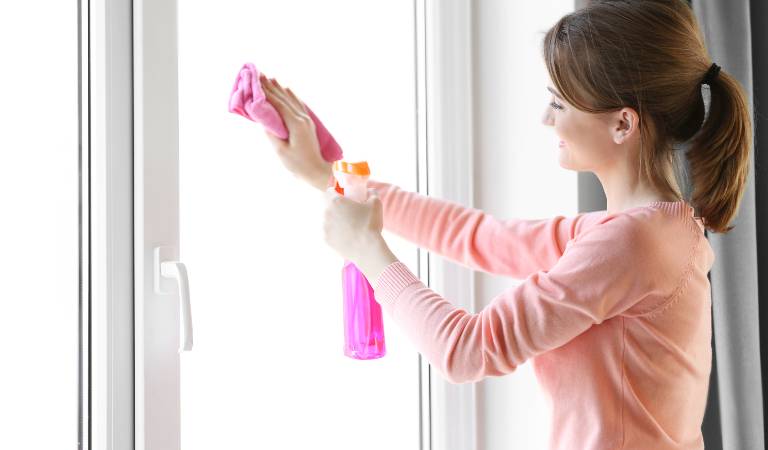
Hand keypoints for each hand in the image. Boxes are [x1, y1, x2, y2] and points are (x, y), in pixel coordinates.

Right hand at [260, 74, 332, 190]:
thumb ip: (272, 134)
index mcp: (295, 123)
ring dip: (280, 88)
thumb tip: (263, 120)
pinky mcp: (308, 123)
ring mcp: (307, 119)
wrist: (317, 171)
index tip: (256, 81)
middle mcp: (302, 118)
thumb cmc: (298, 165)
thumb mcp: (281, 151)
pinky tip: (287, 90)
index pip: (278, 104)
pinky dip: (291, 95)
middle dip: (271, 86)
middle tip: (259, 74)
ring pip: (292, 99)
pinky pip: (298, 104)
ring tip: (271, 78)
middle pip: (284, 98)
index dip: (266, 92)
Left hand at [323, 186, 384, 262]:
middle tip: (349, 213)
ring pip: (328, 221)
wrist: (368, 248)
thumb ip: (372, 193)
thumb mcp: (376, 203)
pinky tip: (346, 237)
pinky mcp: (326, 240)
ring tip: (349, 227)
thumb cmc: (371, 223)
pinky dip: (336, 234)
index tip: (344, 197)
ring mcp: (325, 228)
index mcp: (336, 202)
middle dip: (337, 208)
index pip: (329, 191)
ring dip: (335, 221)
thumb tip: (369, 191)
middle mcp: (326, 213)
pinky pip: (329, 234)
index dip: (337, 193)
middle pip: (328, 206)